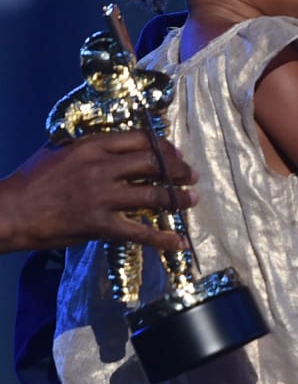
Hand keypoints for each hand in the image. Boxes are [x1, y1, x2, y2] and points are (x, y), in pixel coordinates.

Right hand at [0, 131, 196, 253]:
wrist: (9, 212)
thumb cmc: (31, 180)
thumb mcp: (60, 150)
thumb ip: (91, 146)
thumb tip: (119, 146)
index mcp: (92, 146)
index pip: (141, 139)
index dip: (164, 146)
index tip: (175, 153)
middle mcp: (101, 168)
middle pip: (154, 164)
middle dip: (178, 169)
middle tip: (191, 175)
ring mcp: (102, 197)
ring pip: (153, 196)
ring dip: (178, 198)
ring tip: (192, 200)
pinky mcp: (100, 224)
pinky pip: (139, 232)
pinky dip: (163, 239)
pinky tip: (180, 243)